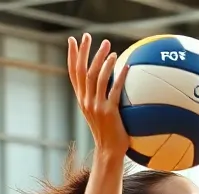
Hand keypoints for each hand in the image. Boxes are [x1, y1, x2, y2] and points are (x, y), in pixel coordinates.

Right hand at [67, 34, 129, 157]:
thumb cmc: (108, 133)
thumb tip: (111, 80)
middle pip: (83, 72)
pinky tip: (126, 66)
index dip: (72, 56)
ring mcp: (96, 107)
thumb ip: (101, 97)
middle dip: (84, 52)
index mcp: (82, 100)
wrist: (109, 152)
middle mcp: (86, 101)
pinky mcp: (109, 112)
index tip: (72, 40)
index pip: (74, 73)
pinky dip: (119, 76)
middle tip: (88, 36)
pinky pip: (114, 90)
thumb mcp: (100, 113)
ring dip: (102, 61)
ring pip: (96, 78)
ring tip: (109, 48)